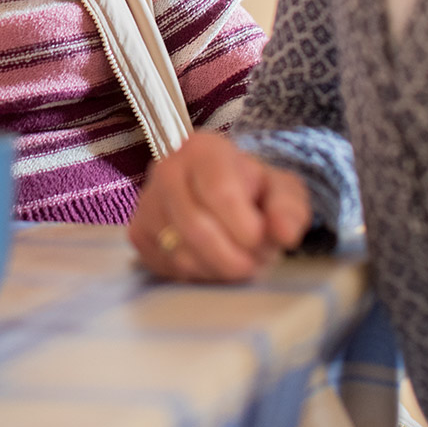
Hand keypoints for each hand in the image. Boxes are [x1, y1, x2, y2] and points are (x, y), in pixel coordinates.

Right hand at [129, 130, 310, 280]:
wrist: (219, 197)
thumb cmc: (251, 192)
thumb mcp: (281, 191)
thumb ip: (289, 208)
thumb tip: (285, 233)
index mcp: (203, 150)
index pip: (219, 192)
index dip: (244, 226)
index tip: (261, 240)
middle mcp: (166, 170)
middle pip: (197, 228)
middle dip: (234, 256)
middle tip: (255, 260)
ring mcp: (147, 203)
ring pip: (182, 254)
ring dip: (219, 269)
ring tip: (238, 258)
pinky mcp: (138, 234)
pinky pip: (169, 269)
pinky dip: (198, 276)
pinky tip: (213, 262)